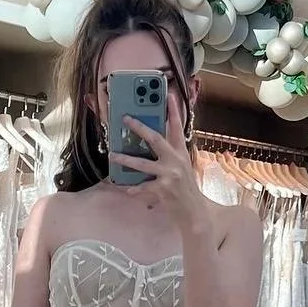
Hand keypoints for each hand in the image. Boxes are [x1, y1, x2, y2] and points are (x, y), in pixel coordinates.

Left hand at [110, 103, 205, 223]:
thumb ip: (169, 154)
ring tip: (112, 156)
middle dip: (139, 128)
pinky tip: (126, 188)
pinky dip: (134, 188)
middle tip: (126, 119)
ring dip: (125, 159)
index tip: (168, 95)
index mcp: (181, 152)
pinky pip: (143, 187)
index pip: (178, 127)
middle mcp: (176, 161)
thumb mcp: (182, 167)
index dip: (173, 110)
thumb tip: (150, 142)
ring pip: (142, 163)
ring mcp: (170, 175)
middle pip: (156, 139)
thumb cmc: (185, 188)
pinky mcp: (163, 189)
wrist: (195, 212)